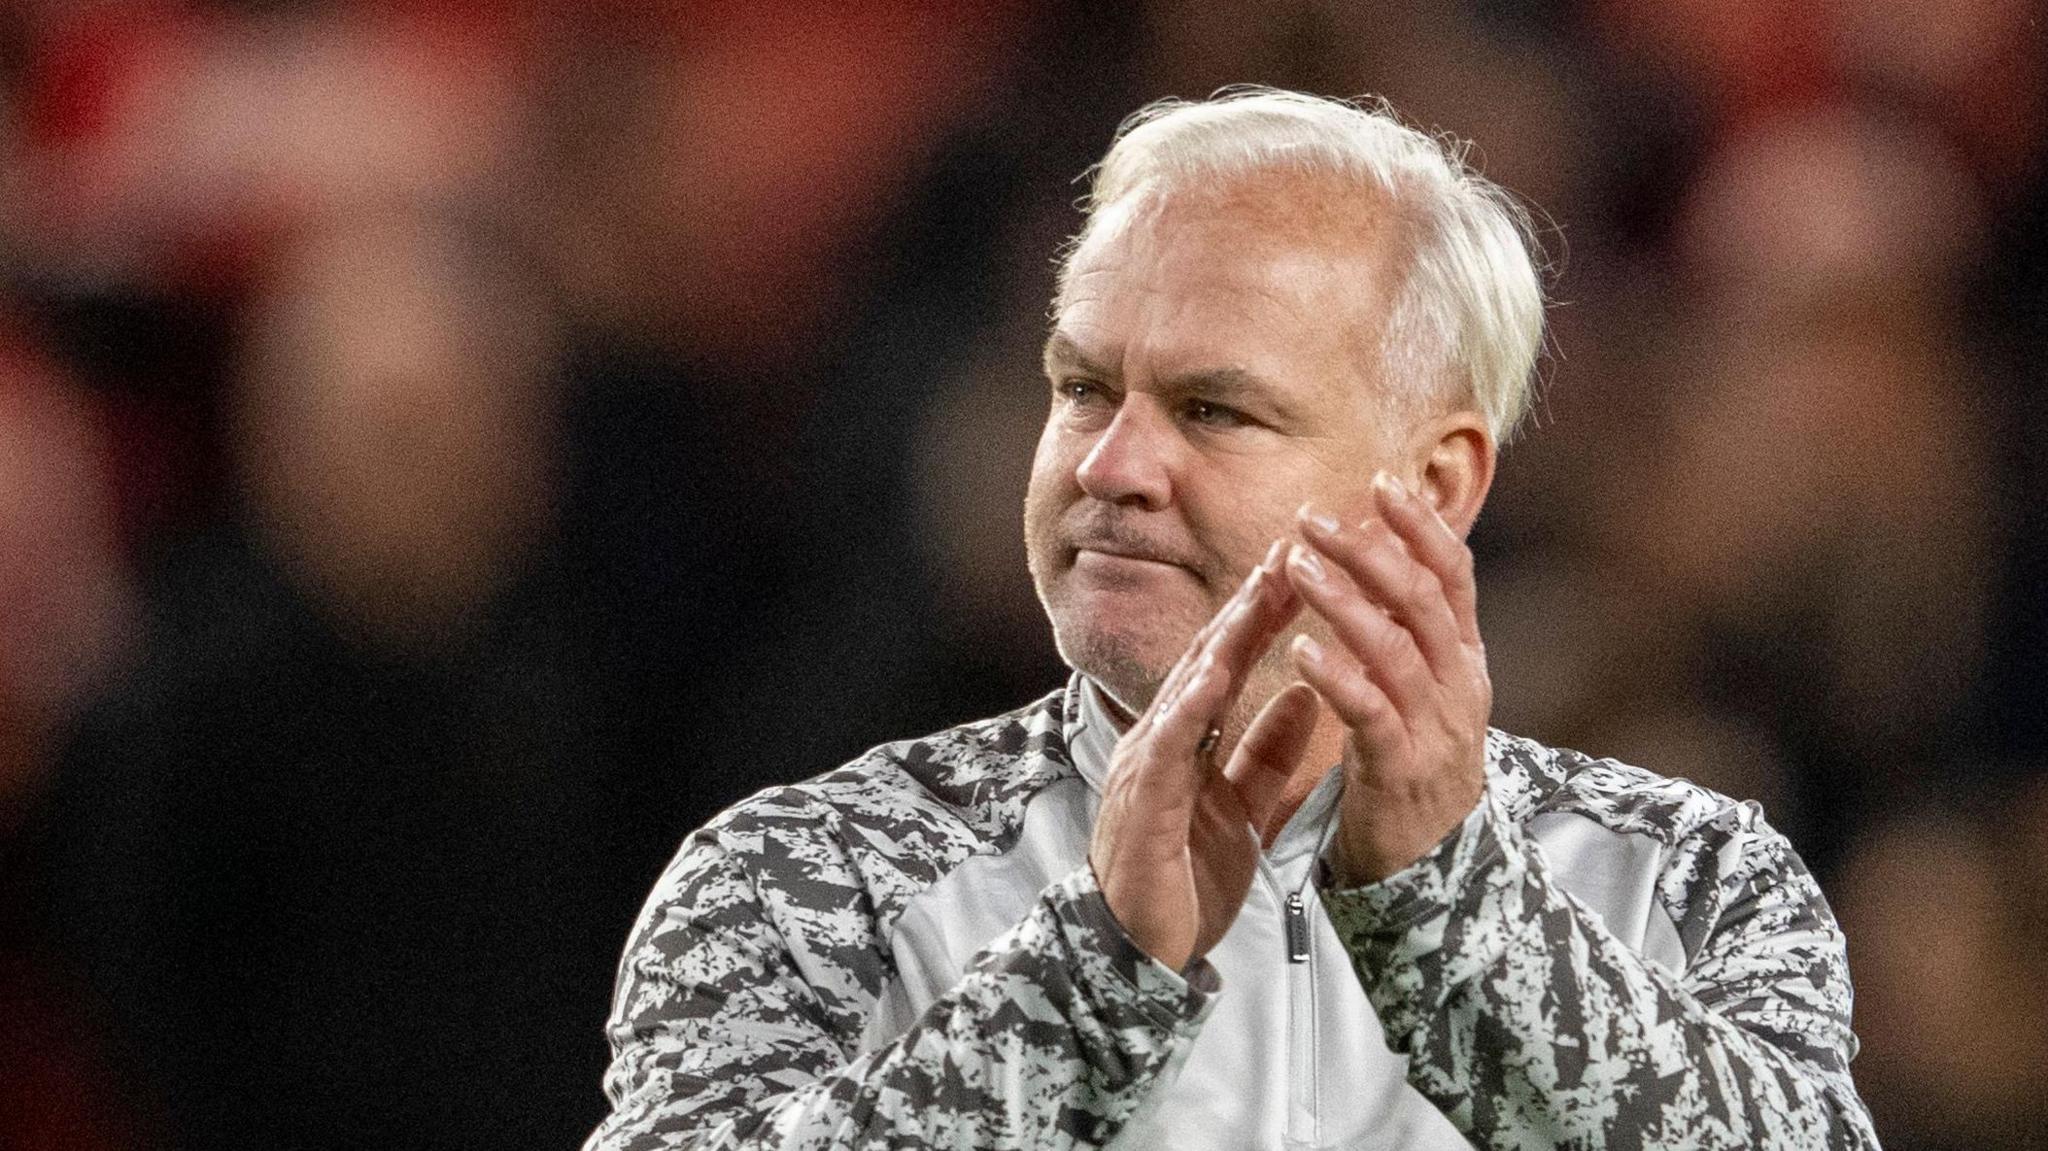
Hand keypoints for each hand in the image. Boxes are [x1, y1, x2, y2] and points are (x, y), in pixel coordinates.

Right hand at [1088, 542, 1322, 971]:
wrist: (1139, 954)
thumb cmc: (1185, 882)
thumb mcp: (1243, 810)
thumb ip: (1267, 755)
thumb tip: (1307, 699)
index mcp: (1191, 743)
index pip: (1231, 664)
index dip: (1267, 615)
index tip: (1308, 568)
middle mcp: (1164, 743)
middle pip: (1211, 659)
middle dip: (1252, 604)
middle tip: (1292, 548)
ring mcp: (1147, 769)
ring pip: (1188, 690)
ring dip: (1224, 638)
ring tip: (1261, 592)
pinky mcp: (1141, 806)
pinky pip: (1165, 752)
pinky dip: (1187, 711)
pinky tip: (1209, 678)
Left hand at [1285, 472, 1491, 885]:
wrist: (1434, 870)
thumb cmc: (1415, 770)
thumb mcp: (1426, 694)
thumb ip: (1411, 635)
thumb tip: (1384, 561)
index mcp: (1464, 662)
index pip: (1453, 576)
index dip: (1420, 526)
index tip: (1380, 482)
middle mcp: (1461, 686)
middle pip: (1424, 600)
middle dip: (1370, 550)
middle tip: (1313, 517)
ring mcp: (1436, 728)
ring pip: (1397, 649)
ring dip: (1344, 601)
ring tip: (1296, 565)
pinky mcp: (1401, 771)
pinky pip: (1371, 712)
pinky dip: (1337, 676)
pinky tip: (1300, 649)